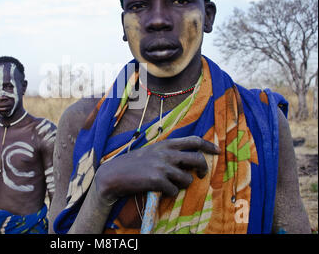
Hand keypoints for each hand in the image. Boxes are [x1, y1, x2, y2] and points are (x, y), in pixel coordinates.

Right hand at [95, 136, 220, 202]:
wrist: (114, 174)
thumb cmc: (134, 164)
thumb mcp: (152, 151)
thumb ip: (169, 151)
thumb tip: (189, 157)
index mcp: (166, 144)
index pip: (194, 140)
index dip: (209, 145)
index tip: (218, 151)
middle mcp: (166, 153)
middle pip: (197, 159)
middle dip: (203, 169)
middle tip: (201, 175)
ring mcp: (162, 166)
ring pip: (187, 179)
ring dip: (182, 185)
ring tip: (170, 184)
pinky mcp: (157, 180)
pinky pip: (174, 191)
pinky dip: (169, 193)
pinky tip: (159, 190)